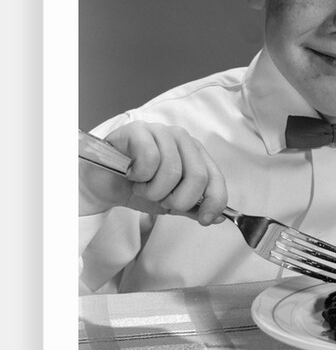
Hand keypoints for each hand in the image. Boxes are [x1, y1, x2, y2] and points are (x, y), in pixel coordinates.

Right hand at [79, 121, 228, 225]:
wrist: (103, 184)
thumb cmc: (137, 188)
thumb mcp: (169, 203)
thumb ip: (192, 208)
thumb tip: (217, 217)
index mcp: (195, 154)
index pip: (216, 178)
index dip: (214, 201)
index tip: (205, 219)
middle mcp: (182, 139)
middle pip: (197, 176)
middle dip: (178, 199)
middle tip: (160, 199)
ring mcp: (161, 131)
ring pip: (173, 171)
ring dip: (154, 190)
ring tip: (142, 186)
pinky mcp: (139, 130)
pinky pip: (150, 159)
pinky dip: (140, 175)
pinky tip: (131, 173)